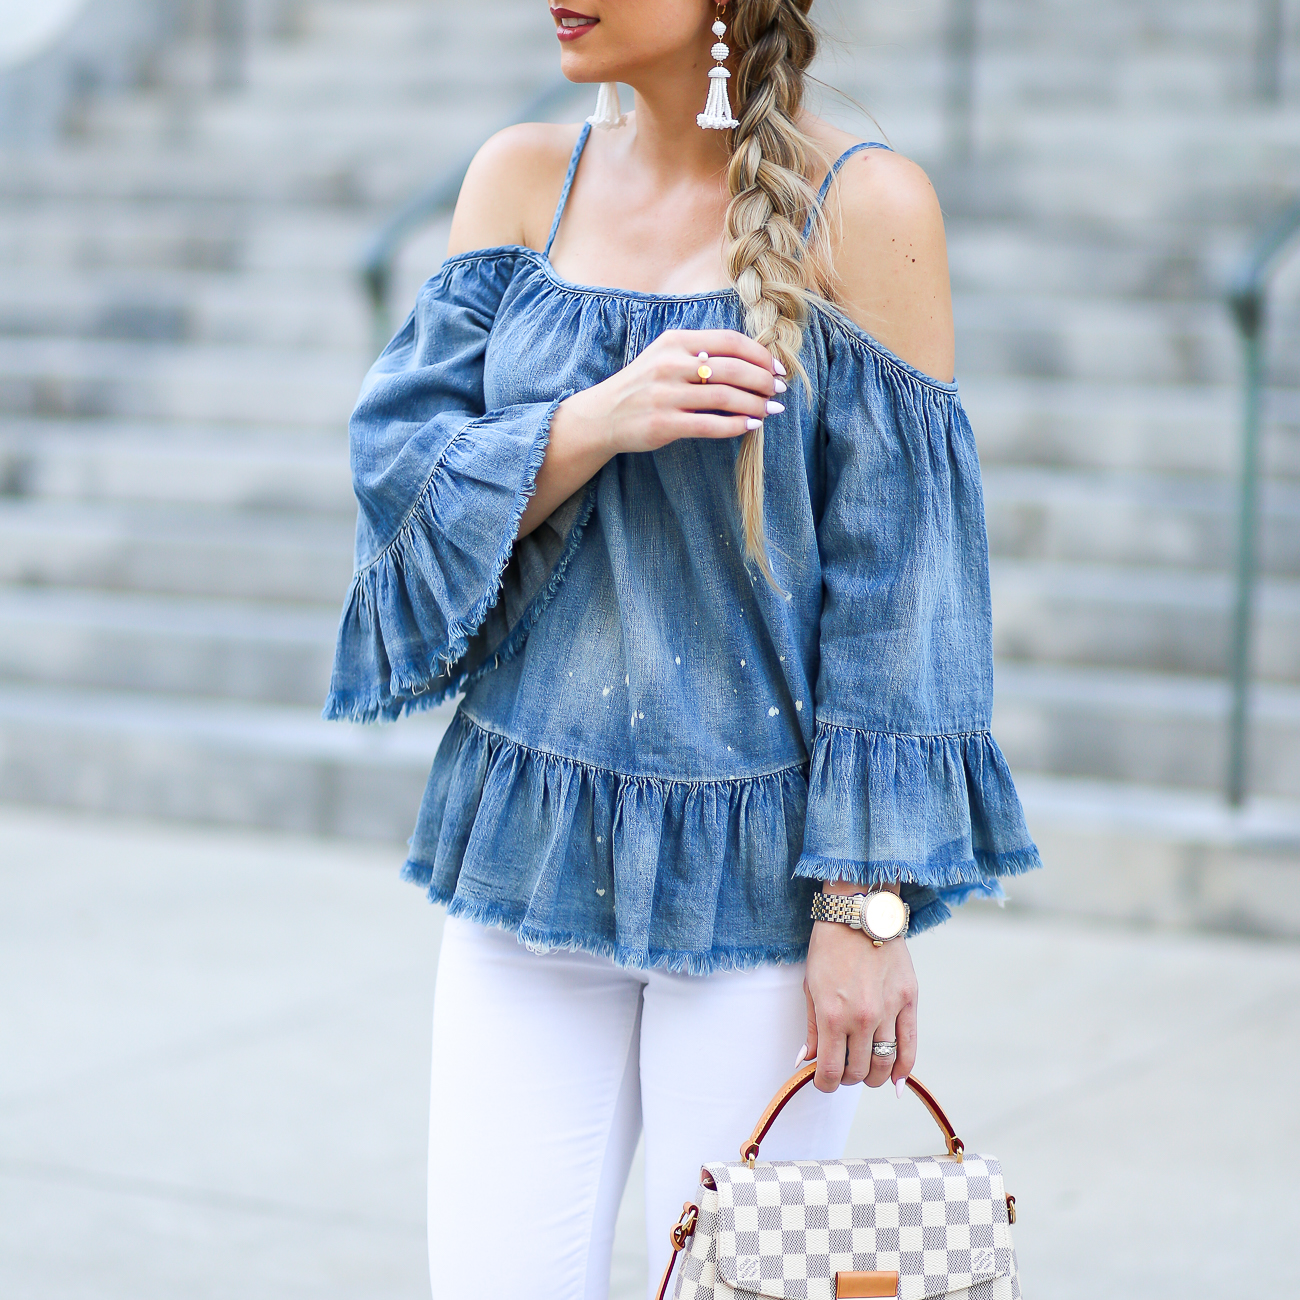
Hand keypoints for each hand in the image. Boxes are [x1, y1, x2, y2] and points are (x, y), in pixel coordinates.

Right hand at [559, 328, 784, 455]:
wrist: (603, 415)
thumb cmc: (644, 385)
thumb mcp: (667, 357)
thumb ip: (701, 353)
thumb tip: (751, 361)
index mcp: (675, 341)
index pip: (729, 341)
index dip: (760, 355)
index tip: (778, 368)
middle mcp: (670, 365)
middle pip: (733, 369)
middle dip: (763, 380)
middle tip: (779, 390)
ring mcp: (665, 395)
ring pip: (725, 397)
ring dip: (755, 404)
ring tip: (770, 410)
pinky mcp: (664, 424)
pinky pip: (710, 425)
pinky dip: (736, 426)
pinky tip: (751, 426)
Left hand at [801, 898, 917, 1093]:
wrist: (859, 913)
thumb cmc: (828, 949)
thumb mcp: (810, 987)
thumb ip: (812, 1029)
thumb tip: (806, 1061)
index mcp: (833, 1015)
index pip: (830, 1070)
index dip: (824, 1084)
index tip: (822, 1081)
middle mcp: (863, 1018)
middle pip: (859, 1071)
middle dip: (847, 1078)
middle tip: (841, 1069)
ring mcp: (889, 1010)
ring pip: (885, 1065)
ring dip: (873, 1076)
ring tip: (865, 1070)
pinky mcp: (909, 1001)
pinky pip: (910, 1047)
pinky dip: (903, 1070)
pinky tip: (896, 1081)